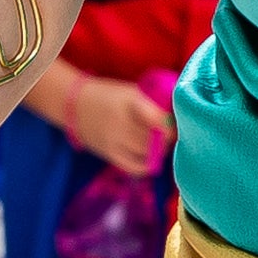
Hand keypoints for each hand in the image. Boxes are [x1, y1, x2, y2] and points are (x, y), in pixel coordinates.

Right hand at [56, 70, 175, 175]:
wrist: (76, 105)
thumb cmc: (111, 95)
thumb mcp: (132, 91)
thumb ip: (152, 102)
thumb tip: (180, 112)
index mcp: (130, 102)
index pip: (157, 119)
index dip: (171, 125)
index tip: (177, 124)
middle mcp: (121, 123)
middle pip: (153, 139)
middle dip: (167, 140)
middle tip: (174, 136)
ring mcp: (113, 140)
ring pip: (145, 154)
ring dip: (159, 152)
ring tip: (163, 145)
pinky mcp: (109, 153)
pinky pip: (132, 166)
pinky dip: (146, 166)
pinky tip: (153, 161)